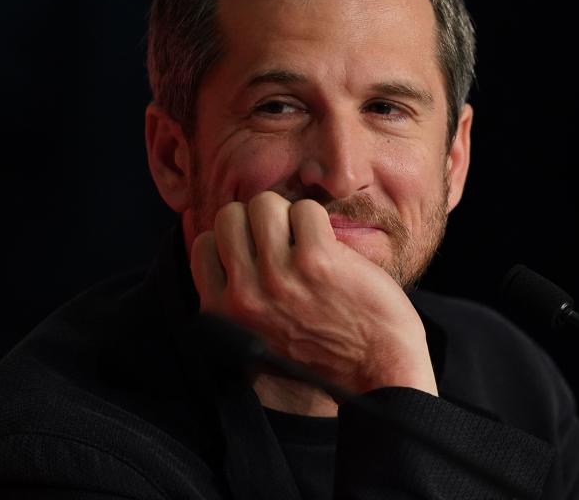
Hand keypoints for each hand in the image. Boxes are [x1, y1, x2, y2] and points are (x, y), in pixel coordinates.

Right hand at [190, 191, 436, 396]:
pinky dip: (318, 219)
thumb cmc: (320, 354)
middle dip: (258, 219)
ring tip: (306, 239)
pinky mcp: (316, 260)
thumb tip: (215, 242)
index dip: (234, 238)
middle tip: (284, 238)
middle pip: (229, 216)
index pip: (204, 244)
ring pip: (265, 204)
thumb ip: (231, 300)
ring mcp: (278, 277)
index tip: (258, 248)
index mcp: (221, 313)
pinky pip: (305, 209)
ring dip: (289, 214)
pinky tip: (328, 244)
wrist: (375, 373)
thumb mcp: (253, 338)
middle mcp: (243, 295)